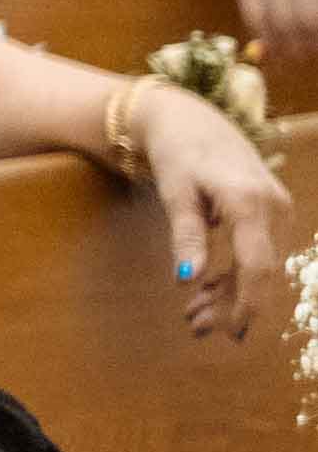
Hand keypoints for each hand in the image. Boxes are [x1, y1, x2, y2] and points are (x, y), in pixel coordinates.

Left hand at [138, 89, 292, 339]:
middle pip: (259, 269)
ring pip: (259, 264)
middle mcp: (273, 206)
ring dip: (231, 293)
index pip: (257, 263)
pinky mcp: (271, 212)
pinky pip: (257, 251)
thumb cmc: (178, 153)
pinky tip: (207, 292)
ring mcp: (277, 209)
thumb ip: (185, 236)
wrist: (191, 120)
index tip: (231, 331)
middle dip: (232, 303)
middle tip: (196, 328)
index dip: (248, 301)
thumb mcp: (175, 193)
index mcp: (249, 201)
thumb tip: (186, 281)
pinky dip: (233, 274)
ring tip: (195, 317)